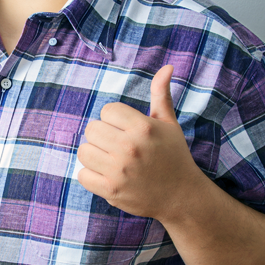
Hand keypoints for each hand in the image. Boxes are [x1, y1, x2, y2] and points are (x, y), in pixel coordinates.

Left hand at [77, 65, 205, 220]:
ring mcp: (119, 171)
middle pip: (92, 129)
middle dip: (103, 136)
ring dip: (94, 155)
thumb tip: (167, 66)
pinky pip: (82, 175)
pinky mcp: (111, 190)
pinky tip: (107, 175)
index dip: (114, 119)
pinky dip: (90, 175)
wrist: (182, 197)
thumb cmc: (174, 156)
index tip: (126, 130)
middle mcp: (130, 147)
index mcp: (143, 128)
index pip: (107, 110)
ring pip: (83, 151)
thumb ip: (161, 94)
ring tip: (111, 160)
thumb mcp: (169, 124)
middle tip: (118, 146)